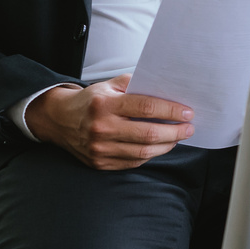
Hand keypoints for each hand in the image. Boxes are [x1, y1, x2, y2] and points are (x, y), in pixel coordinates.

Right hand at [23, 74, 193, 170]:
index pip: (146, 107)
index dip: (171, 110)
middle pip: (148, 134)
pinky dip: (150, 155)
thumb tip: (168, 91)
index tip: (188, 112)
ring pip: (143, 152)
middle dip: (175, 132)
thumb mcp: (111, 85)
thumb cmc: (92, 101)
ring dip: (167, 146)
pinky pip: (132, 162)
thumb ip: (137, 85)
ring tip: (178, 137)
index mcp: (106, 105)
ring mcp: (99, 149)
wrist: (60, 120)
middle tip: (189, 128)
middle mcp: (102, 128)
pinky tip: (159, 147)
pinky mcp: (99, 163)